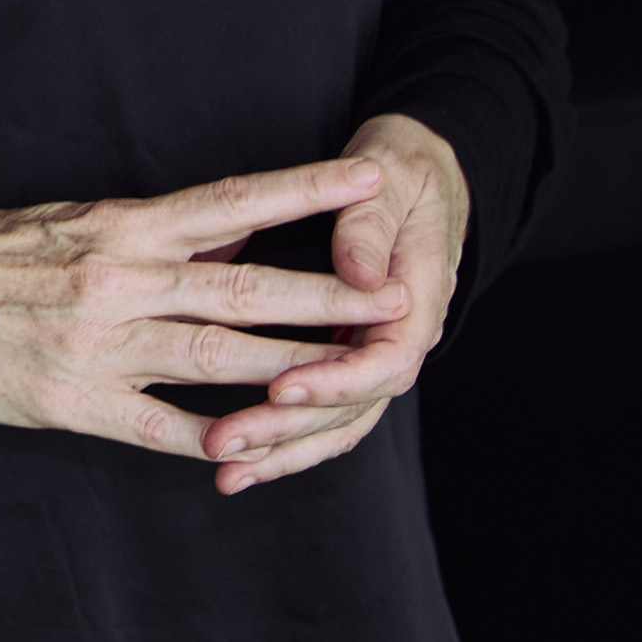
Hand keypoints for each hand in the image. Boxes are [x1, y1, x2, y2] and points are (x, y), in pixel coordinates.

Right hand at [0, 161, 407, 466]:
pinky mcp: (74, 401)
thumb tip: (234, 224)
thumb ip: (158, 229)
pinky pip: (160, 426)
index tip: (366, 183)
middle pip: (244, 288)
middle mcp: (120, 280)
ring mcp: (100, 345)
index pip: (232, 203)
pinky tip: (260, 448)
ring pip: (217, 358)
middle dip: (329, 297)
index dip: (304, 194)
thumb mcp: (76, 219)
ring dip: (294, 367)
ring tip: (358, 373)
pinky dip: (213, 438)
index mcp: (123, 227)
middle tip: (397, 301)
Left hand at [205, 115, 470, 497]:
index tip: (284, 386)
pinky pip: (320, 412)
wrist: (417, 171)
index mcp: (417, 300)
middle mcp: (399, 339)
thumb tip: (364, 278)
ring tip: (225, 470)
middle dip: (288, 428)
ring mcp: (372, 352)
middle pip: (352, 406)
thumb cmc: (402, 171)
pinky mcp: (345, 356)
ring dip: (279, 447)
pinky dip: (282, 439)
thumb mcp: (393, 182)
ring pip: (334, 421)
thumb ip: (372, 230)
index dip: (335, 381)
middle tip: (225, 443)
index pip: (386, 363)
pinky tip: (238, 464)